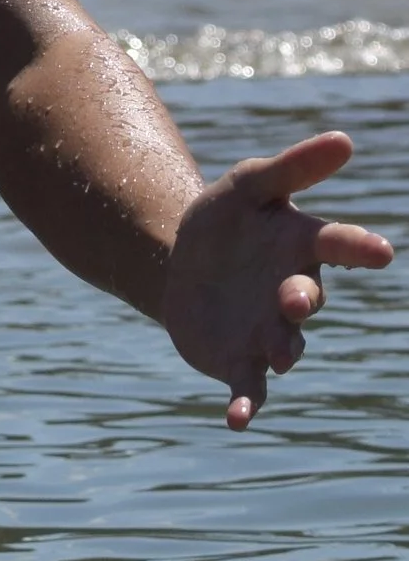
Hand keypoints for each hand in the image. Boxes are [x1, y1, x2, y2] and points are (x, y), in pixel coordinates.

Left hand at [161, 130, 391, 428]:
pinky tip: (237, 420)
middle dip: (302, 299)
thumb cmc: (227, 221)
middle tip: (295, 300)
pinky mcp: (240, 362)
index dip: (357, 247)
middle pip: (306, 297)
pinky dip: (247, 405)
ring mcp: (269, 331)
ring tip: (278, 355)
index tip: (380, 251)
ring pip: (285, 346)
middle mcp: (291, 292)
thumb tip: (345, 140)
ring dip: (283, 350)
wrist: (180, 265)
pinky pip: (250, 388)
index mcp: (299, 245)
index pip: (335, 243)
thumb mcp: (249, 184)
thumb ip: (293, 167)